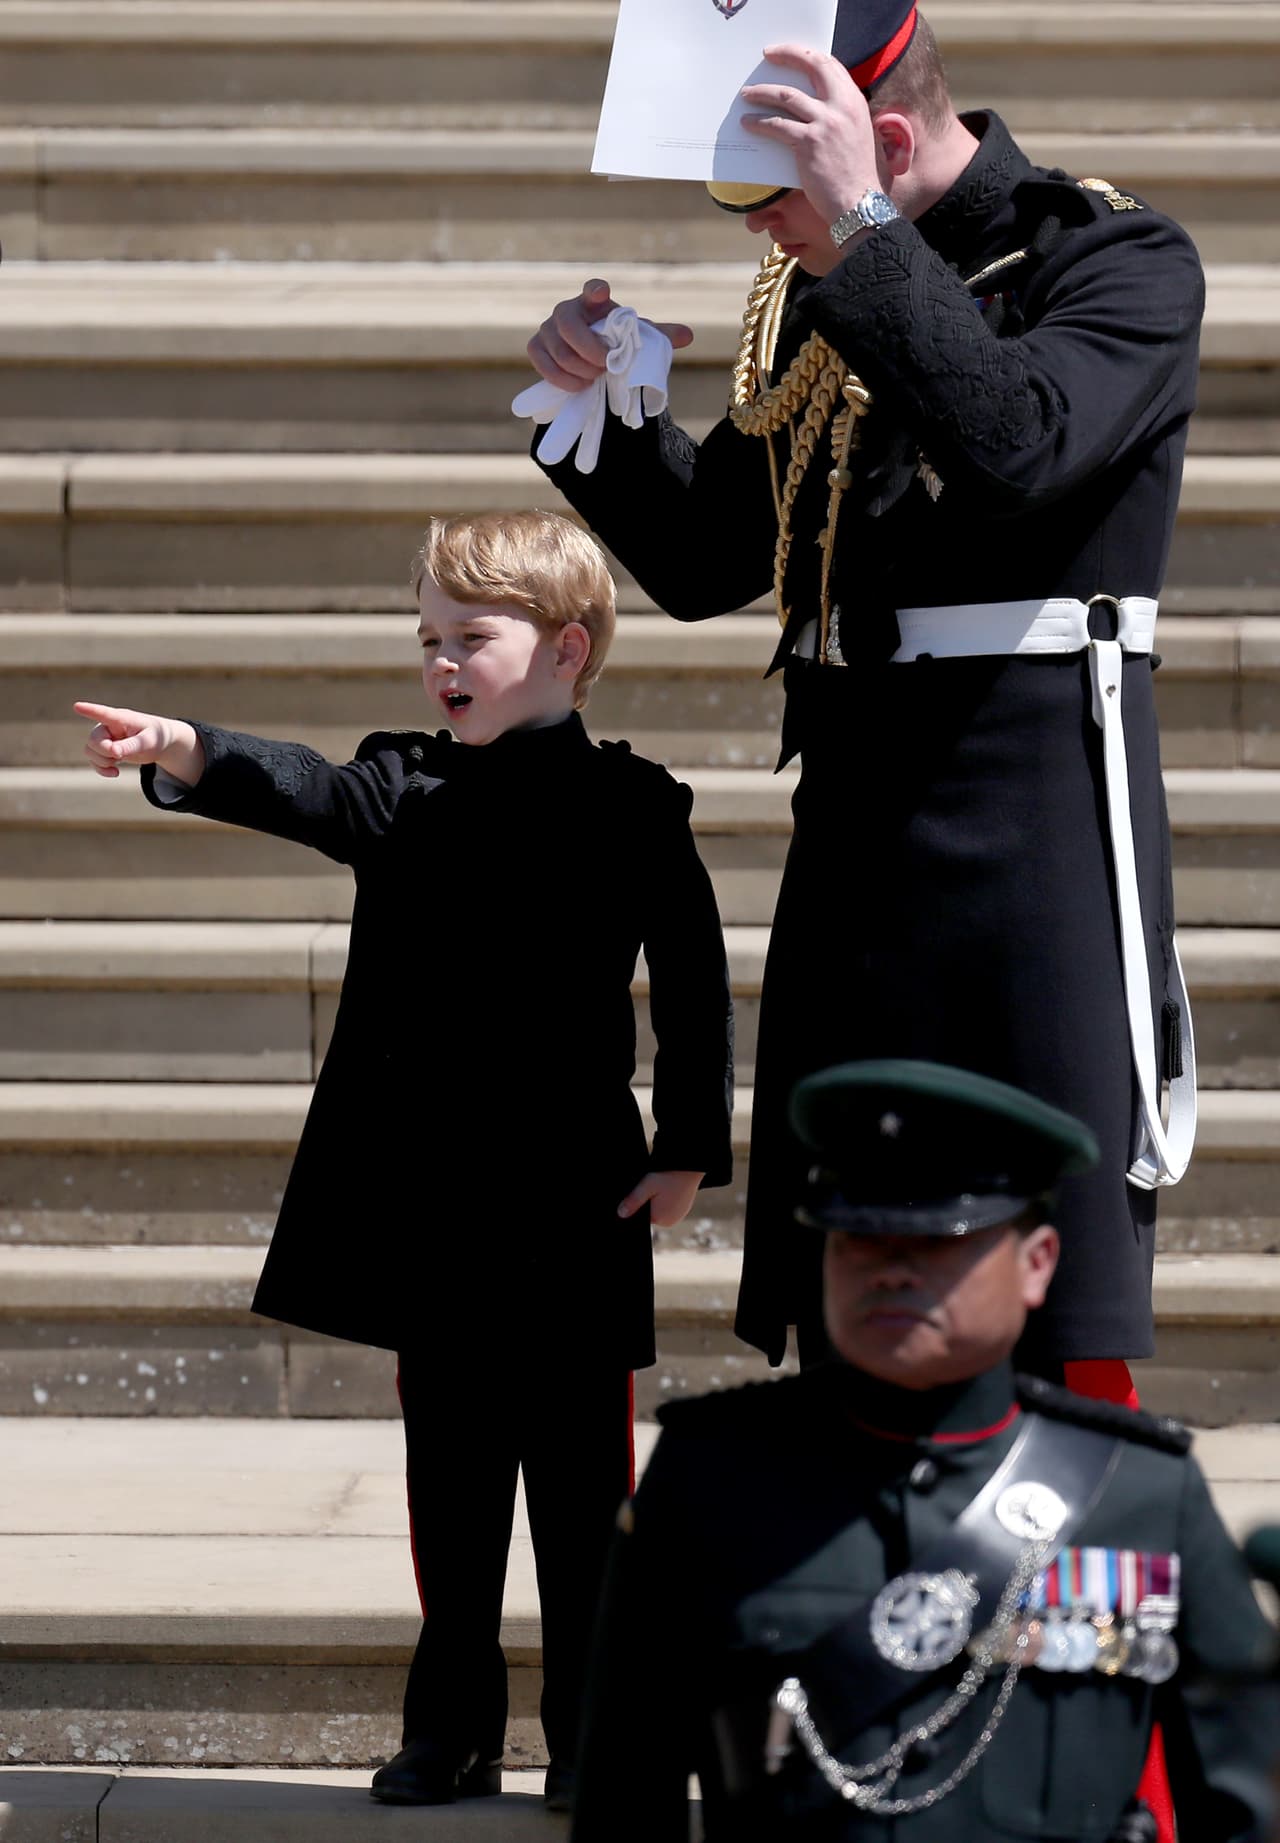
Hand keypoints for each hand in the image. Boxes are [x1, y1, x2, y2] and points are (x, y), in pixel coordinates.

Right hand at [74, 701, 204, 783]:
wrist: (158, 743)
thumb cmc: (154, 736)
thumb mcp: (147, 742)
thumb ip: (130, 746)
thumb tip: (114, 752)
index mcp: (120, 718)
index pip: (103, 714)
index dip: (89, 710)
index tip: (77, 706)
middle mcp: (108, 726)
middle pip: (93, 740)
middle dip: (104, 752)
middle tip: (120, 756)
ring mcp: (104, 738)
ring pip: (90, 751)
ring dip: (102, 762)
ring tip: (120, 762)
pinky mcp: (104, 750)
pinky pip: (94, 761)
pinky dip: (102, 769)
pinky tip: (115, 773)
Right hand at [526, 279, 693, 393]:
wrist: (590, 357)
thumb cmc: (615, 342)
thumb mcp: (637, 338)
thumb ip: (659, 335)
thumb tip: (688, 336)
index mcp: (594, 300)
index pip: (593, 288)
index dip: (596, 290)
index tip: (604, 293)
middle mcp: (566, 309)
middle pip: (570, 329)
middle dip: (591, 353)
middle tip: (607, 367)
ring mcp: (547, 328)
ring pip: (560, 353)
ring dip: (582, 371)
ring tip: (597, 377)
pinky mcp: (536, 348)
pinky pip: (545, 366)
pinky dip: (565, 381)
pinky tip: (581, 385)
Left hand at [618, 1170, 704, 1229]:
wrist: (690, 1166)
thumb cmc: (669, 1175)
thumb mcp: (647, 1186)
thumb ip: (633, 1201)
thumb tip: (621, 1214)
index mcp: (659, 1218)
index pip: (641, 1217)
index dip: (638, 1205)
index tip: (642, 1192)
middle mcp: (670, 1221)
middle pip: (651, 1213)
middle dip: (648, 1202)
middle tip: (652, 1187)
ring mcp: (678, 1216)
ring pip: (660, 1209)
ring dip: (658, 1200)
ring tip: (662, 1187)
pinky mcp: (684, 1209)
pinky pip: (670, 1206)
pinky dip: (667, 1198)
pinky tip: (669, 1188)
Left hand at [741, 42, 880, 226]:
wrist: (859, 204)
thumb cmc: (854, 177)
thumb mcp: (855, 136)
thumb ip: (839, 117)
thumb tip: (811, 108)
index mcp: (855, 102)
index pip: (830, 65)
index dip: (808, 55)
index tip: (791, 53)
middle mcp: (842, 106)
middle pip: (812, 66)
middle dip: (787, 55)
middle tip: (768, 55)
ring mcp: (826, 123)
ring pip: (787, 95)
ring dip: (762, 92)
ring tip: (747, 94)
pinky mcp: (809, 142)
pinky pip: (777, 125)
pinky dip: (759, 122)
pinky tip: (748, 124)